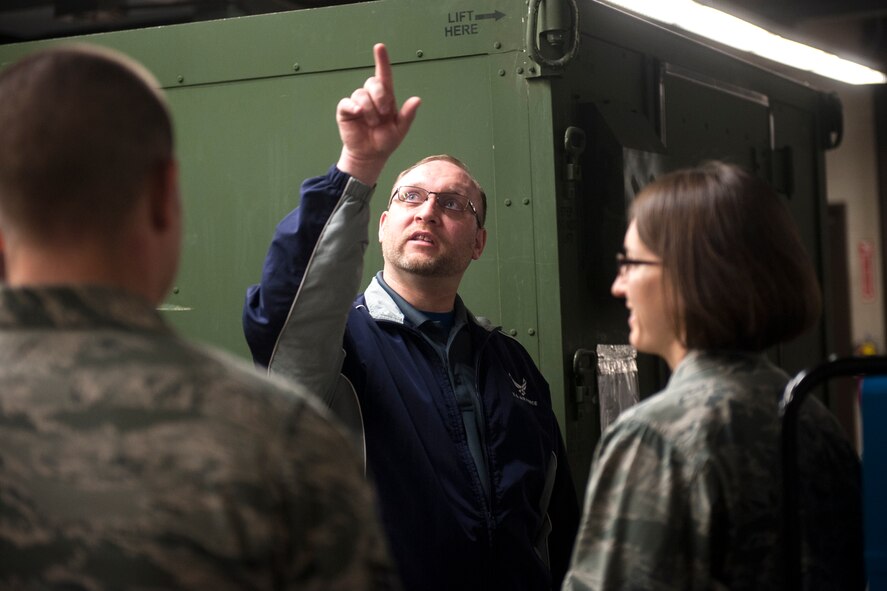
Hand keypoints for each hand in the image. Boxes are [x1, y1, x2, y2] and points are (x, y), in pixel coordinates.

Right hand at [336, 43, 420, 185]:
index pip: (383, 75)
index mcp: (386, 98)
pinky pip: (347, 102)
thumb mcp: (400, 129)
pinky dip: (354, 107)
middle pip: (373, 82)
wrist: (370, 156)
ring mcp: (357, 102)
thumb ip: (407, 115)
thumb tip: (417, 100)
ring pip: (361, 94)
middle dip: (381, 97)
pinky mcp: (346, 110)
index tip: (380, 47)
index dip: (382, 61)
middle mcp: (371, 97)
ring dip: (370, 110)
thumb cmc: (385, 141)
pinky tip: (358, 113)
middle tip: (384, 114)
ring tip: (373, 124)